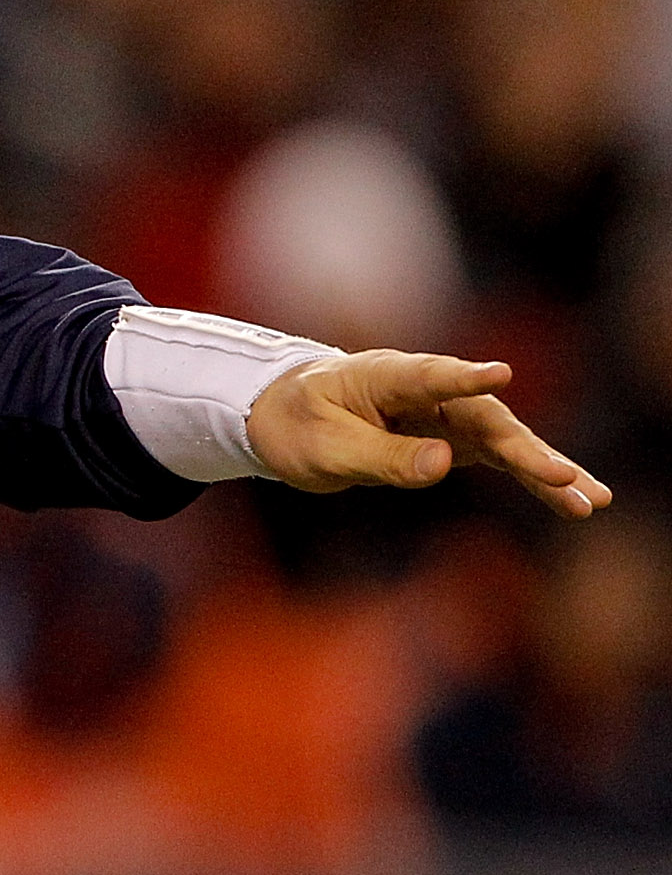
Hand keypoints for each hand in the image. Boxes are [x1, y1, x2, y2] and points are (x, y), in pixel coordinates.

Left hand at [247, 350, 610, 517]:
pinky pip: (498, 458)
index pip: (428, 376)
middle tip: (563, 477)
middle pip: (482, 417)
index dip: (463, 376)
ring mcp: (444, 414)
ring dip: (544, 468)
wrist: (284, 421)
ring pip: (502, 439)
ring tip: (590, 500)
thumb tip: (445, 462)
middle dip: (525, 449)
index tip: (499, 374)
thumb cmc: (296, 426)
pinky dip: (531, 478)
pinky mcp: (453, 439)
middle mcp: (424, 391)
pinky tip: (572, 501)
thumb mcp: (325, 449)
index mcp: (383, 376)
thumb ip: (382, 456)